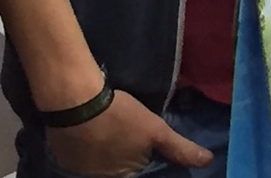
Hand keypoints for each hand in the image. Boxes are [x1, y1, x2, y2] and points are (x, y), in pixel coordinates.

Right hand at [47, 90, 212, 177]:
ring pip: (97, 164)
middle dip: (122, 157)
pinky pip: (78, 157)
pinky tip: (89, 130)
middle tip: (123, 135)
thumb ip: (179, 149)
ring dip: (103, 153)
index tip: (140, 146)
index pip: (139, 174)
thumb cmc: (119, 116)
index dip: (142, 161)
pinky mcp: (62, 157)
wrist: (75, 100)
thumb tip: (208, 161)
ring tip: (107, 130)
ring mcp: (78, 171)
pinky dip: (84, 146)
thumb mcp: (155, 130)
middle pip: (118, 171)